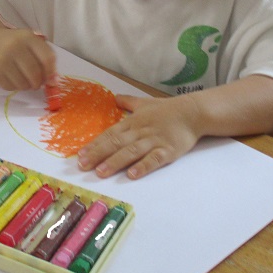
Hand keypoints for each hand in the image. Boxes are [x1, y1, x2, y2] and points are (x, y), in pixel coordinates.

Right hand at [0, 26, 55, 90]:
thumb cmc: (14, 42)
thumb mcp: (30, 41)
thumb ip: (44, 57)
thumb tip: (53, 82)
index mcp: (27, 37)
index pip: (46, 58)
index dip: (51, 72)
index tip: (50, 79)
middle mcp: (14, 47)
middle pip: (35, 73)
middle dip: (38, 83)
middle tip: (37, 83)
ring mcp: (2, 60)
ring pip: (23, 83)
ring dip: (27, 86)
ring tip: (25, 81)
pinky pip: (10, 87)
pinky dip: (15, 87)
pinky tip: (14, 79)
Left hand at [77, 94, 202, 179]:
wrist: (192, 112)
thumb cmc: (167, 109)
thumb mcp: (145, 103)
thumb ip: (128, 102)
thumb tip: (115, 97)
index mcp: (133, 122)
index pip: (110, 134)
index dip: (95, 145)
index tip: (80, 155)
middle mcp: (140, 131)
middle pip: (116, 143)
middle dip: (98, 154)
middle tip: (83, 165)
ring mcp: (154, 141)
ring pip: (131, 152)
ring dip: (115, 162)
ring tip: (101, 172)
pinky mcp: (168, 151)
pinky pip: (154, 159)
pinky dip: (143, 167)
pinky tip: (132, 175)